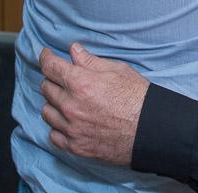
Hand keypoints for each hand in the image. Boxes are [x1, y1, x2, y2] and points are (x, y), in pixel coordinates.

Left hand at [39, 43, 148, 165]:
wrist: (151, 130)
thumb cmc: (138, 97)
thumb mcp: (117, 70)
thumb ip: (90, 61)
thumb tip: (74, 50)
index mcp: (80, 83)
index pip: (50, 67)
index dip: (46, 57)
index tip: (46, 55)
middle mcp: (71, 106)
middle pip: (46, 88)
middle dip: (53, 80)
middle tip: (64, 79)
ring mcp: (72, 128)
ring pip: (47, 112)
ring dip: (53, 103)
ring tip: (66, 100)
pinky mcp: (76, 147)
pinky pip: (53, 135)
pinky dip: (58, 127)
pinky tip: (68, 122)